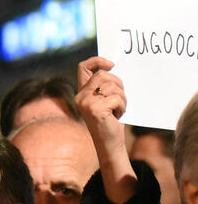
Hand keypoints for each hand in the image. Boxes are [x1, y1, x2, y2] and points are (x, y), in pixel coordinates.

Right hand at [76, 56, 134, 203]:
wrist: (109, 143)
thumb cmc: (111, 120)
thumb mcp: (106, 99)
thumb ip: (105, 85)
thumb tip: (113, 67)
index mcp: (81, 92)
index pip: (84, 67)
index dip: (97, 60)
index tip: (111, 64)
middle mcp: (80, 96)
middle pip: (103, 75)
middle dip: (118, 84)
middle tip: (119, 98)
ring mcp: (86, 103)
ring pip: (112, 86)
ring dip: (122, 97)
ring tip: (118, 109)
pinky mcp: (95, 109)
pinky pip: (116, 98)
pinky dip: (123, 106)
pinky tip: (118, 116)